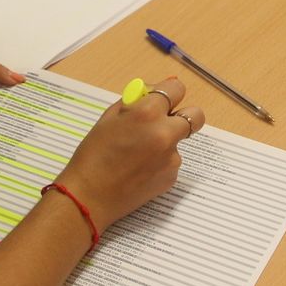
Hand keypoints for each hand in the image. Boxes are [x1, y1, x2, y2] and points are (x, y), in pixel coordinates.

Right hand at [57, 76, 202, 231]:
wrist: (89, 196)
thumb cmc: (93, 154)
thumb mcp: (110, 117)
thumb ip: (137, 100)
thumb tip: (159, 88)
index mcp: (147, 113)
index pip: (177, 89)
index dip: (169, 94)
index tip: (163, 100)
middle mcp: (165, 133)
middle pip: (196, 115)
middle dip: (183, 116)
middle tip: (165, 123)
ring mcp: (172, 157)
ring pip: (180, 141)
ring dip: (166, 142)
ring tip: (138, 154)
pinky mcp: (172, 177)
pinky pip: (172, 161)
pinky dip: (160, 162)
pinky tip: (140, 170)